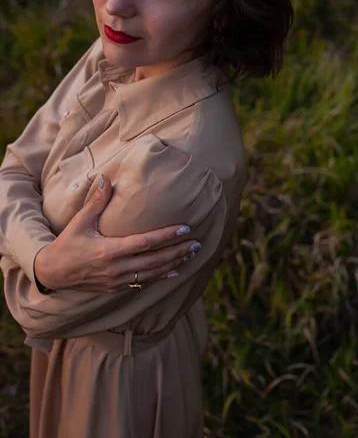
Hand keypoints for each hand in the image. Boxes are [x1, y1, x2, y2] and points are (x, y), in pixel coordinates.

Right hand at [34, 175, 199, 292]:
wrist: (52, 273)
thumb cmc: (67, 244)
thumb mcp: (80, 221)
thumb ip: (96, 201)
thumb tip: (106, 177)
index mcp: (109, 251)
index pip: (145, 243)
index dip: (167, 236)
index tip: (185, 229)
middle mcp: (116, 268)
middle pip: (155, 261)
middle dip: (178, 251)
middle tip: (197, 243)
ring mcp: (117, 280)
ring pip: (152, 273)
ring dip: (174, 263)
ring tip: (191, 254)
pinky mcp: (116, 287)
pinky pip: (144, 283)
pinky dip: (161, 276)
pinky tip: (175, 271)